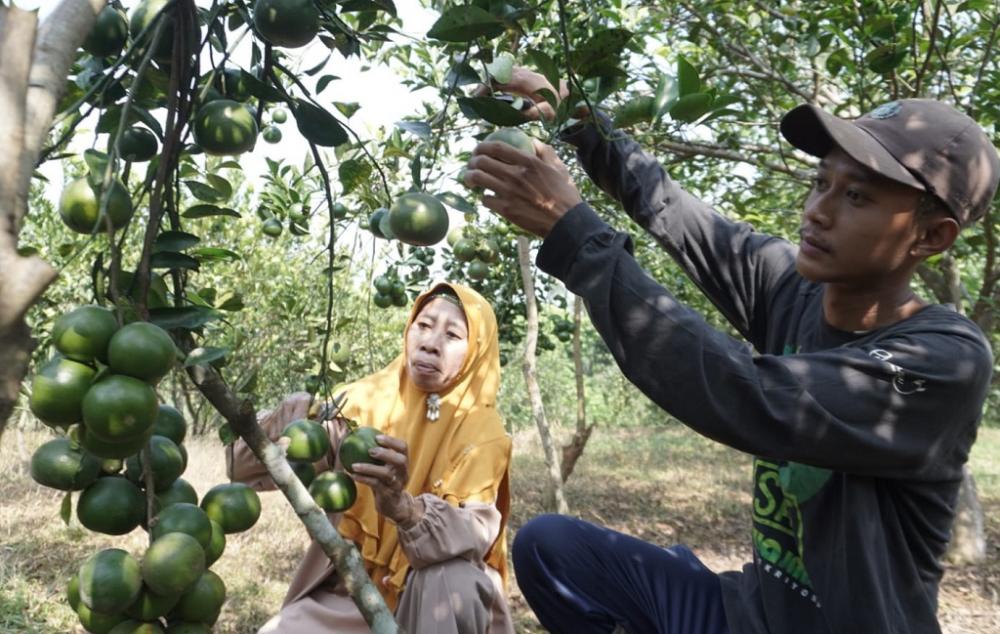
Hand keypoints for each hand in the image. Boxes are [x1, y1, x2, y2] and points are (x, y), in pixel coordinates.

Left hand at [349, 434, 422, 526]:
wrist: (394, 506)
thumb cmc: (386, 482)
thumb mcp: (387, 468)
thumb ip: (379, 457)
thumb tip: (359, 439)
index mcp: (403, 463)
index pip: (403, 447)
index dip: (392, 441)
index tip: (377, 437)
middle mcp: (403, 472)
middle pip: (400, 460)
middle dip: (385, 453)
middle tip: (370, 451)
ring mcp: (396, 484)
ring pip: (386, 474)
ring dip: (369, 468)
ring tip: (354, 465)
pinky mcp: (388, 494)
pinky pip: (375, 484)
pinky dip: (363, 479)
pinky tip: (353, 475)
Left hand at [465, 140, 582, 236]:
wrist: (566, 223)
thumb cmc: (565, 196)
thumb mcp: (559, 168)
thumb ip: (546, 152)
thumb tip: (533, 141)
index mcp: (529, 162)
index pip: (497, 147)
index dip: (482, 146)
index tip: (479, 149)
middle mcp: (516, 175)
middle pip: (482, 161)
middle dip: (472, 161)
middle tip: (472, 164)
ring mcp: (509, 193)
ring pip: (478, 178)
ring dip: (470, 177)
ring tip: (470, 179)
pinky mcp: (506, 210)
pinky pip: (485, 199)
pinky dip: (483, 197)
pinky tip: (488, 197)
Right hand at [482, 67, 569, 121]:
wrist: (574, 94)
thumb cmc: (562, 104)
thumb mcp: (550, 112)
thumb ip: (534, 113)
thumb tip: (516, 115)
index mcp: (525, 81)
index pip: (499, 79)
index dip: (485, 86)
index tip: (476, 97)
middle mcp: (523, 73)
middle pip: (497, 73)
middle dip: (484, 83)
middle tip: (475, 98)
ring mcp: (524, 73)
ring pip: (501, 71)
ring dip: (490, 81)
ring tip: (481, 95)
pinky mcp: (526, 76)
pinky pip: (507, 74)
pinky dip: (498, 80)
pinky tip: (495, 91)